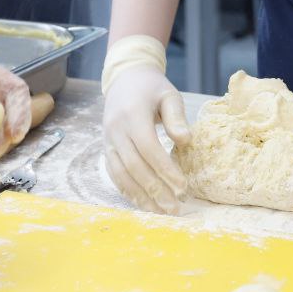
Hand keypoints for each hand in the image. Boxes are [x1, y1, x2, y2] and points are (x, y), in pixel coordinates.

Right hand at [102, 65, 191, 214]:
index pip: (148, 148)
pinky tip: (143, 203)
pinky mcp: (106, 148)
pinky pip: (114, 174)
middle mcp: (116, 129)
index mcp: (132, 114)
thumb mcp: (169, 95)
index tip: (183, 187)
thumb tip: (186, 140)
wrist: (125, 79)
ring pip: (121, 174)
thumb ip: (176, 117)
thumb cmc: (152, 88)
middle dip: (155, 190)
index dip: (165, 169)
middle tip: (175, 208)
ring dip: (141, 196)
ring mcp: (108, 140)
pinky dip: (128, 191)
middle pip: (134, 166)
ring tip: (161, 212)